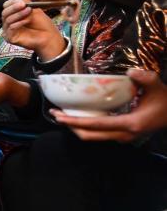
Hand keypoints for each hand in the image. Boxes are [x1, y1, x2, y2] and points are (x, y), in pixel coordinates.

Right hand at [1, 0, 66, 59]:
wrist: (49, 37)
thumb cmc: (42, 24)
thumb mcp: (34, 9)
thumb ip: (24, 1)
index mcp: (13, 15)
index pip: (7, 6)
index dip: (12, 2)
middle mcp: (9, 23)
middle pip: (4, 12)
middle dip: (14, 7)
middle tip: (23, 4)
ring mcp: (8, 31)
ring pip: (7, 19)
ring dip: (18, 14)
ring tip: (29, 11)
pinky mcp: (10, 38)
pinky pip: (10, 28)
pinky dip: (18, 23)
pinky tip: (27, 21)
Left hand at [51, 69, 166, 141]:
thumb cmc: (166, 102)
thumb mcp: (157, 87)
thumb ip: (145, 79)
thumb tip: (130, 72)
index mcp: (129, 124)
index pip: (96, 125)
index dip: (75, 121)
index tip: (59, 116)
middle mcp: (123, 135)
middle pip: (89, 135)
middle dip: (70, 126)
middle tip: (54, 114)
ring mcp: (122, 137)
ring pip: (92, 137)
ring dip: (76, 127)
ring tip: (62, 115)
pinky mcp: (121, 136)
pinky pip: (98, 134)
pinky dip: (86, 126)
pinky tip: (77, 116)